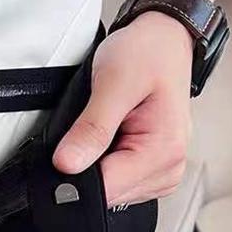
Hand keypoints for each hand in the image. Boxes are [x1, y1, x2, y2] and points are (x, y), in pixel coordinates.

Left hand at [52, 11, 193, 206]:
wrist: (163, 39)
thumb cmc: (147, 54)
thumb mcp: (113, 84)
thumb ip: (91, 129)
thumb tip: (66, 165)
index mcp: (164, 152)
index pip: (105, 190)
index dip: (74, 175)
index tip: (63, 152)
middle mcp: (168, 168)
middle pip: (106, 192)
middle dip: (84, 165)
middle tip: (86, 126)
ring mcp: (160, 171)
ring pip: (108, 188)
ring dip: (93, 162)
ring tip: (101, 125)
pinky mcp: (148, 167)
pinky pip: (113, 178)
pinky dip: (101, 160)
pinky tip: (105, 135)